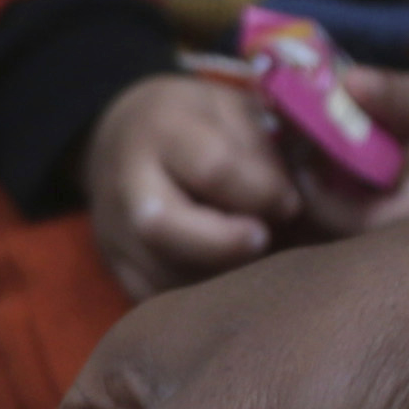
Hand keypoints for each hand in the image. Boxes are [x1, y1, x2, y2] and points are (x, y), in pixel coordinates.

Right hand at [83, 74, 298, 301]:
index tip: (291, 203)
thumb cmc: (195, 123)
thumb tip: (295, 203)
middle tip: (265, 240)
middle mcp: (125, 183)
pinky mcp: (117, 271)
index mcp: (161, 128)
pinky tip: (226, 277)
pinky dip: (200, 297)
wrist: (121, 141)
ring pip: (165, 273)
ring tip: (253, 260)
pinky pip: (159, 298)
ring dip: (220, 276)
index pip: (212, 168)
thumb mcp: (232, 110)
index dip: (262, 192)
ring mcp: (113, 232)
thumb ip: (263, 149)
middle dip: (227, 243)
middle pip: (164, 228)